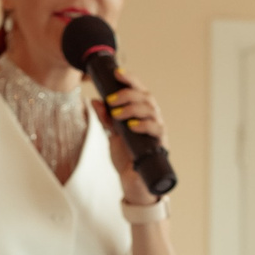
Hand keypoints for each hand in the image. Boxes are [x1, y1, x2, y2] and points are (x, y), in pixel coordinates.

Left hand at [98, 73, 167, 198]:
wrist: (132, 181)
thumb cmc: (126, 157)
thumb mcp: (112, 135)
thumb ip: (106, 119)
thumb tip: (95, 101)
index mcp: (142, 113)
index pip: (140, 90)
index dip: (131, 79)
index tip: (117, 73)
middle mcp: (153, 119)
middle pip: (147, 97)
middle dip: (128, 94)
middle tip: (111, 100)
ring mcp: (157, 131)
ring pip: (152, 110)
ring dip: (133, 108)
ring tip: (117, 115)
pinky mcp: (160, 144)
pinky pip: (156, 129)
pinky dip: (144, 125)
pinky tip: (131, 126)